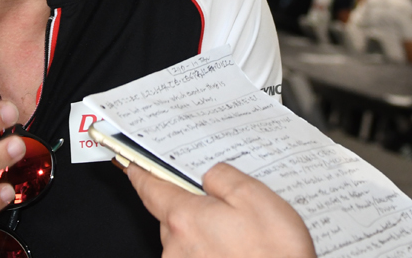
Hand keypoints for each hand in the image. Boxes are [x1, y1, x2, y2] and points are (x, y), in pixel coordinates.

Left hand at [124, 161, 315, 257]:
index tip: (134, 163)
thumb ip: (222, 176)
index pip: (149, 187)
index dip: (142, 171)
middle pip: (169, 214)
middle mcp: (176, 248)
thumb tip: (207, 174)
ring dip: (201, 232)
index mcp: (184, 219)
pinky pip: (194, 257)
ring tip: (239, 235)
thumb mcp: (255, 197)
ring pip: (182, 239)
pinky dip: (209, 251)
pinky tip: (237, 252)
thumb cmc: (277, 255)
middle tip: (219, 202)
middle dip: (188, 205)